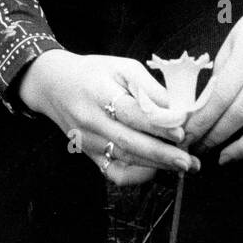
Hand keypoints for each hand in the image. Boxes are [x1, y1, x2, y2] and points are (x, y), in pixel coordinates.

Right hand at [17, 50, 199, 186]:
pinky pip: (113, 173)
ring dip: (156, 166)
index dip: (157, 124)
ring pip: (124, 159)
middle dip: (162, 154)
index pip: (130, 112)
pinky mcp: (89, 155)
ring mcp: (88, 142)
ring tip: (184, 166)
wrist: (54, 85)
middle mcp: (90, 121)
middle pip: (128, 142)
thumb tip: (176, 108)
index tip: (181, 132)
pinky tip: (156, 170)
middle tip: (188, 161)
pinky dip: (136, 176)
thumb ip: (148, 87)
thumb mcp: (122, 67)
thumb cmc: (93, 73)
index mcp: (98, 92)